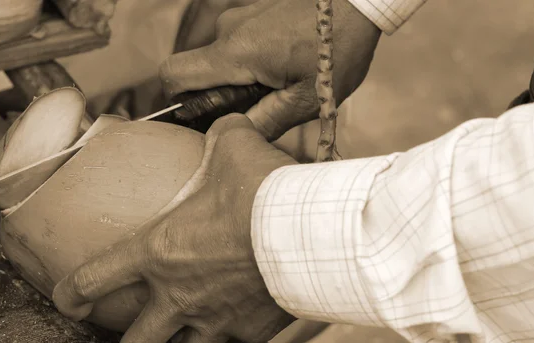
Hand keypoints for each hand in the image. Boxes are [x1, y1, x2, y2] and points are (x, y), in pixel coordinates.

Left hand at [52, 114, 297, 342]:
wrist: (306, 230)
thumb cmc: (261, 191)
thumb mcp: (234, 147)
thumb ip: (223, 136)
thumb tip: (229, 127)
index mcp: (158, 251)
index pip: (94, 280)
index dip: (72, 295)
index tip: (69, 302)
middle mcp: (179, 295)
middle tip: (146, 330)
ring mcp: (216, 318)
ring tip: (191, 340)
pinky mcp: (252, 329)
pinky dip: (236, 336)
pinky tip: (245, 318)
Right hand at [160, 0, 380, 140]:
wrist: (359, 1)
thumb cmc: (338, 47)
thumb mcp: (308, 97)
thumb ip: (268, 121)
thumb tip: (235, 138)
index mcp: (236, 52)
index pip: (174, 74)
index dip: (176, 100)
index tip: (202, 116)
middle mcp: (228, 31)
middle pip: (196, 71)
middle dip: (216, 94)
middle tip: (255, 105)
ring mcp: (239, 18)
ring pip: (219, 60)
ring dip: (238, 78)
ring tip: (277, 84)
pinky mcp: (251, 14)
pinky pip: (236, 45)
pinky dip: (249, 62)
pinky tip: (282, 66)